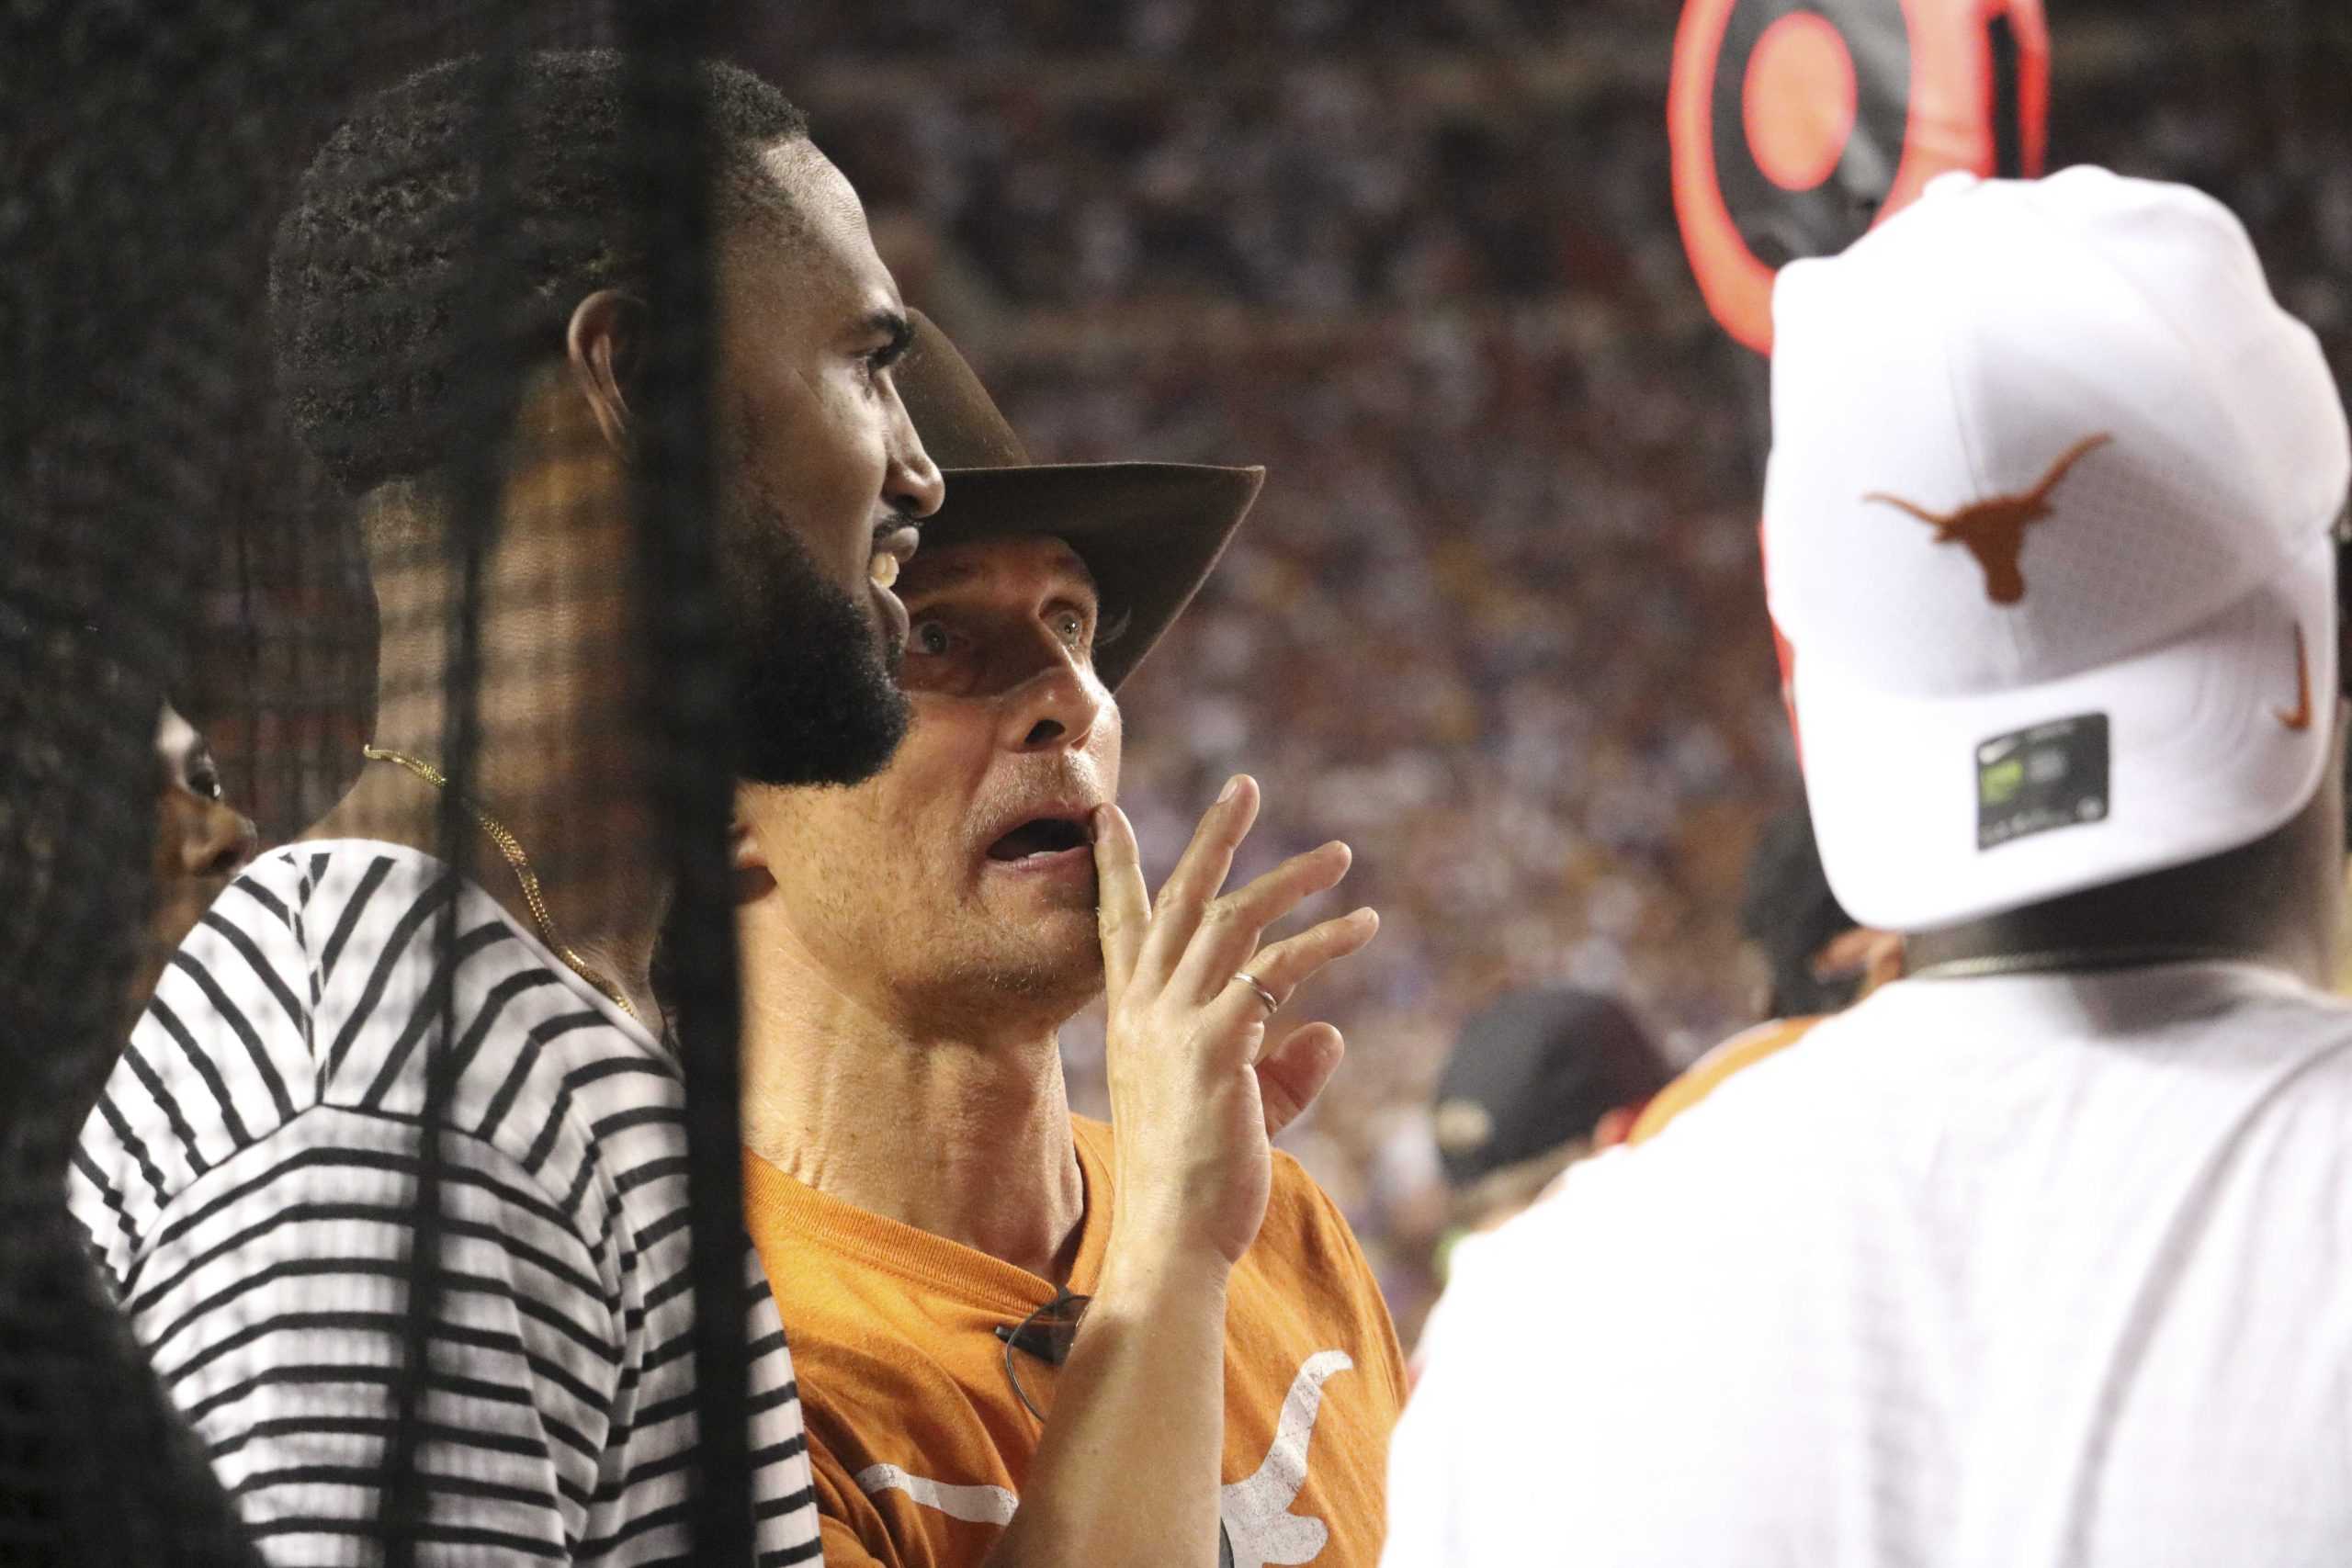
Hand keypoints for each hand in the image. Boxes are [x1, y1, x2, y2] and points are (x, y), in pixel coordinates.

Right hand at [1091, 776, 1378, 1268]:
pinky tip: (1363, 924)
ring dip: (1291, 879)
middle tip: (1245, 785)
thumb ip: (1286, 1067)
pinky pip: (1275, 971)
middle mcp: (1144, 1010)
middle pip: (1179, 899)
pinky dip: (1323, 941)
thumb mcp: (1246, 1109)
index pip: (1120, 924)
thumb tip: (1329, 1031)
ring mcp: (1176, 1023)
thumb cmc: (1201, 1181)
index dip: (1120, 865)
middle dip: (1214, 838)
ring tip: (1340, 852)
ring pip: (1234, 922)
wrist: (1173, 1237)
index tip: (1110, 813)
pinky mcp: (1216, 1044)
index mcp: (1132, 1019)